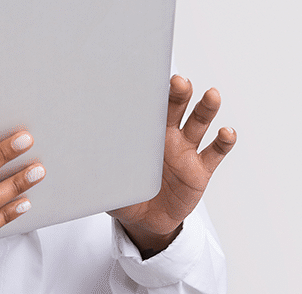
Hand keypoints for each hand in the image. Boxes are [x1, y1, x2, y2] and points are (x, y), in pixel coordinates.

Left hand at [109, 75, 236, 253]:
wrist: (146, 221)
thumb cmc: (126, 194)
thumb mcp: (109, 181)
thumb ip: (99, 170)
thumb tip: (75, 162)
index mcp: (145, 134)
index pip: (150, 107)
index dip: (152, 93)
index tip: (150, 81)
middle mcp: (169, 136)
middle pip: (177, 107)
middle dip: (180, 93)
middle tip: (180, 82)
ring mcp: (187, 151)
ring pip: (199, 123)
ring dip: (206, 108)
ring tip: (211, 96)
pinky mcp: (202, 169)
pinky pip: (216, 151)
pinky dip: (224, 141)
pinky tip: (226, 132)